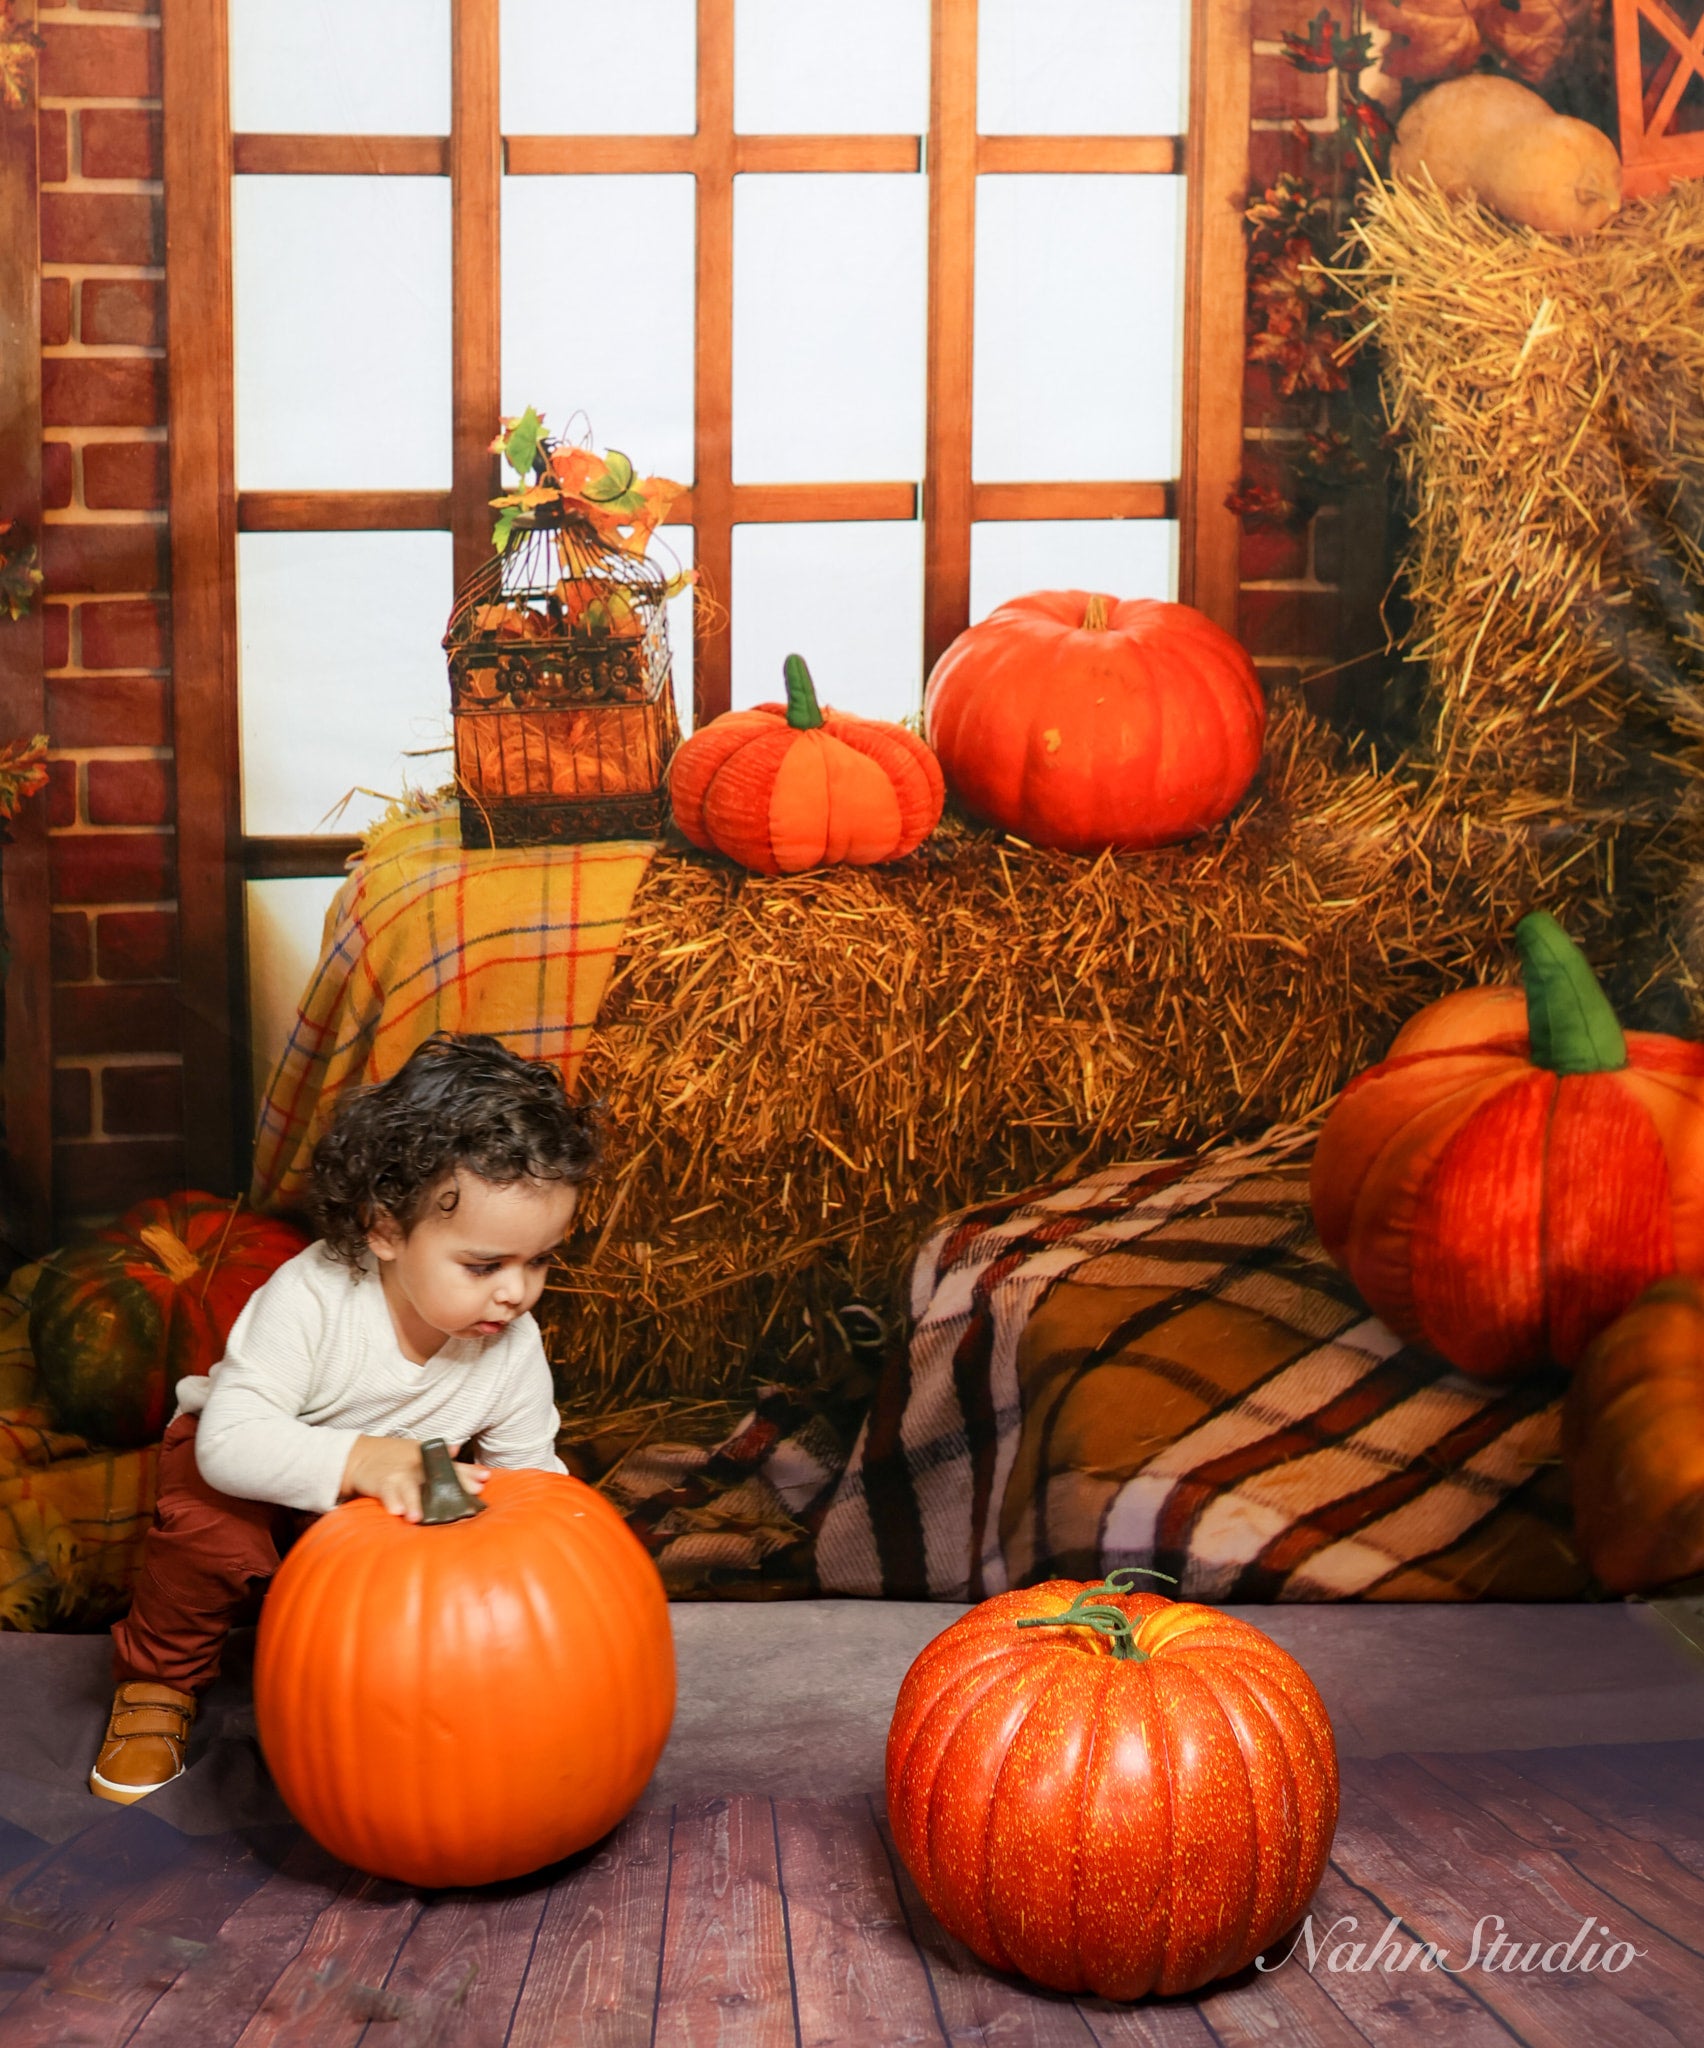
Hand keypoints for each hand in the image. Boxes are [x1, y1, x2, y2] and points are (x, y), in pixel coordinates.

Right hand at [339, 1437, 489, 1520]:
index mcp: (429, 1460)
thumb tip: (468, 1459)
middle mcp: (417, 1467)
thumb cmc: (397, 1458)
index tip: (484, 1479)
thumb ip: (445, 1461)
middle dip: (451, 1487)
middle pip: (436, 1478)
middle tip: (463, 1501)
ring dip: (416, 1502)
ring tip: (420, 1517)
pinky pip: (387, 1493)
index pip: (453, 1466)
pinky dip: (392, 1501)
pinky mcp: (381, 1484)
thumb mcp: (421, 1454)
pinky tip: (397, 1511)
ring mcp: (399, 1475)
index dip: (469, 1473)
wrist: (361, 1455)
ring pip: (410, 1489)